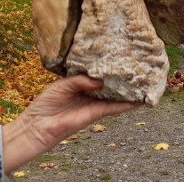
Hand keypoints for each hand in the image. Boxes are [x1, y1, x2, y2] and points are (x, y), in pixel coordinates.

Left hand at [1, 75, 141, 172]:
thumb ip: (81, 80)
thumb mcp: (62, 84)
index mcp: (81, 83)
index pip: (98, 73)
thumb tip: (100, 80)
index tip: (121, 58)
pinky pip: (114, 108)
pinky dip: (127, 105)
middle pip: (111, 84)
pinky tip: (139, 100)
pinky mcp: (96, 114)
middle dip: (123, 78)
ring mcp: (95, 103)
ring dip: (130, 91)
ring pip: (116, 95)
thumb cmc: (46, 104)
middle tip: (139, 68)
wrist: (37, 125)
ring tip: (146, 82)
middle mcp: (91, 93)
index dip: (108, 67)